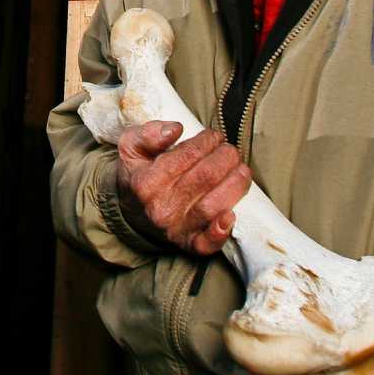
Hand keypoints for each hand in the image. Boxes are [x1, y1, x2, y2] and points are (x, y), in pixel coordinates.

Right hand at [116, 121, 250, 255]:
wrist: (131, 213)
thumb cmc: (138, 176)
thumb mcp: (131, 148)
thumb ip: (147, 133)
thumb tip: (175, 129)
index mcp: (145, 182)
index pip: (186, 156)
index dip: (206, 142)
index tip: (214, 136)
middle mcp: (160, 207)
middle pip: (204, 178)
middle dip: (225, 158)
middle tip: (230, 150)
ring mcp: (175, 229)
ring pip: (212, 206)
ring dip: (235, 185)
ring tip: (242, 170)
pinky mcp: (188, 245)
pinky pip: (206, 244)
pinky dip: (221, 232)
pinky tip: (230, 216)